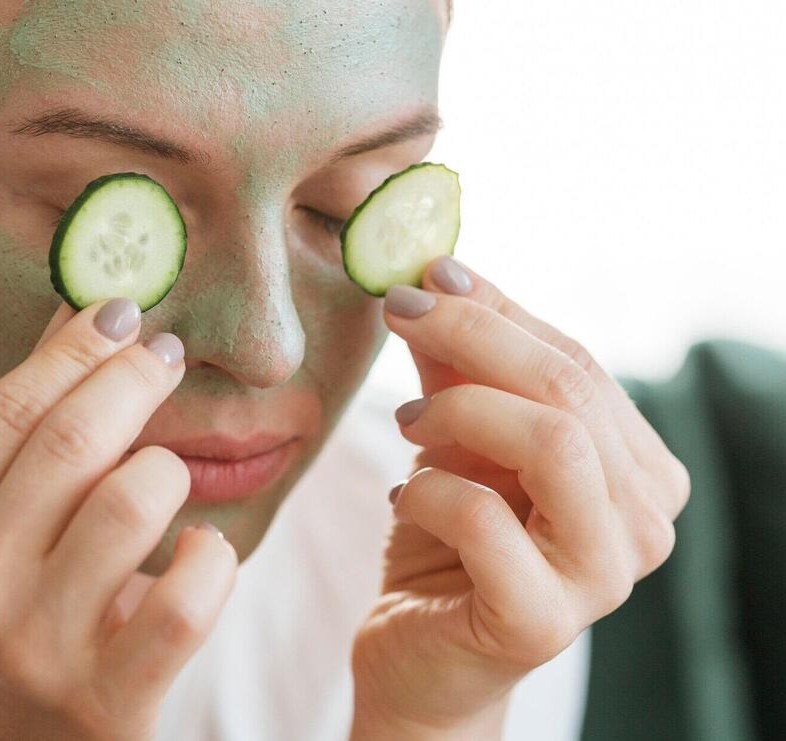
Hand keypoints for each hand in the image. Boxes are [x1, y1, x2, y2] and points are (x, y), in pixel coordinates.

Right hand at [0, 298, 236, 740]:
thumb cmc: (0, 614)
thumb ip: (14, 427)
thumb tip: (84, 311)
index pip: (8, 409)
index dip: (77, 349)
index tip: (124, 312)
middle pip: (72, 442)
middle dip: (134, 379)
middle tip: (165, 357)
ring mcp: (26, 649)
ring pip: (134, 502)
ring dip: (168, 473)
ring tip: (166, 478)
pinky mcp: (102, 700)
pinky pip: (188, 597)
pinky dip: (212, 558)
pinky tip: (200, 550)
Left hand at [349, 257, 690, 739]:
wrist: (418, 650)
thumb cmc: (446, 540)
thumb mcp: (453, 436)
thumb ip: (457, 363)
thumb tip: (438, 271)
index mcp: (638, 471)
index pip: (577, 364)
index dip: (499, 310)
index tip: (429, 274)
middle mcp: (644, 523)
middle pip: (570, 391)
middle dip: (474, 334)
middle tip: (399, 310)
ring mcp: (604, 577)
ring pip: (553, 443)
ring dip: (459, 410)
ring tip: (403, 421)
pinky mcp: (544, 622)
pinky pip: (484, 518)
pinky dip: (426, 488)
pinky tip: (399, 494)